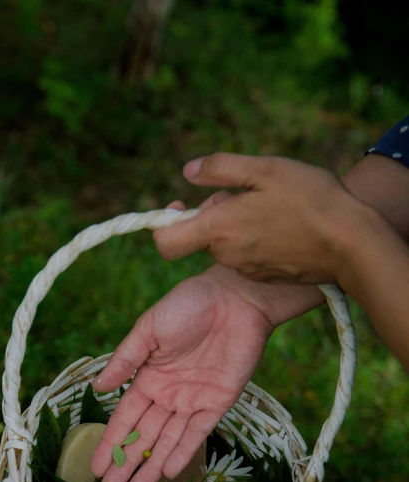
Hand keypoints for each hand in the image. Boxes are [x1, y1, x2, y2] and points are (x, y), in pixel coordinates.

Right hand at [90, 262, 273, 481]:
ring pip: (168, 441)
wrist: (236, 298)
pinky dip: (184, 452)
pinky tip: (168, 472)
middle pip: (144, 436)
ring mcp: (193, 401)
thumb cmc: (188, 305)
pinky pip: (198, 433)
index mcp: (148, 377)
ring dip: (152, 466)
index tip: (95, 467)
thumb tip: (97, 387)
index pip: (125, 418)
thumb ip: (125, 360)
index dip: (110, 442)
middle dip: (126, 463)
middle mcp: (169, 395)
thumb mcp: (148, 329)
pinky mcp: (219, 403)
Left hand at [154, 153, 370, 285]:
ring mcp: (247, 269)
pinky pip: (247, 255)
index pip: (166, 244)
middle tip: (249, 192)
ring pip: (227, 244)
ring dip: (238, 225)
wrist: (350, 244)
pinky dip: (255, 239)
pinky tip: (283, 225)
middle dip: (216, 213)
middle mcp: (228, 255)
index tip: (180, 207)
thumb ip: (220, 169)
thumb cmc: (310, 200)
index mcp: (220, 229)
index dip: (166, 226)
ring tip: (273, 206)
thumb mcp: (264, 168)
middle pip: (203, 236)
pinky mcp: (265, 276)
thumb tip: (188, 171)